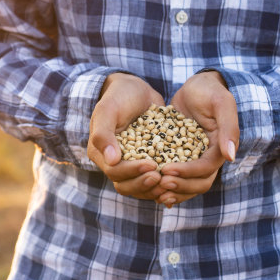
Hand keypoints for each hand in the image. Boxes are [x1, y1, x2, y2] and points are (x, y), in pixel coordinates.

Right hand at [87, 73, 165, 199]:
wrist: (136, 90)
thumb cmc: (119, 96)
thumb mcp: (108, 109)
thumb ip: (104, 133)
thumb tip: (111, 160)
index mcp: (101, 153)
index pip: (115, 172)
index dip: (132, 172)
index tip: (152, 165)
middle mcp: (114, 163)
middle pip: (127, 185)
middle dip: (144, 185)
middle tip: (162, 177)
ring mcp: (131, 164)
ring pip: (140, 187)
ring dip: (155, 188)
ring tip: (170, 182)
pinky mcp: (147, 162)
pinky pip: (154, 179)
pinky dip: (164, 182)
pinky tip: (178, 180)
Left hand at [157, 71, 238, 206]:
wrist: (195, 87)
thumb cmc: (209, 91)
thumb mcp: (221, 103)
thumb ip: (228, 128)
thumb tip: (230, 156)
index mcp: (219, 148)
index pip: (206, 169)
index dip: (188, 172)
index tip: (167, 170)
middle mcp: (207, 157)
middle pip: (198, 183)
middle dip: (180, 186)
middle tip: (159, 182)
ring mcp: (192, 158)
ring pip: (186, 183)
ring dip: (172, 190)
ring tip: (153, 190)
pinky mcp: (177, 155)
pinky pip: (173, 174)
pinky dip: (164, 183)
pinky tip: (148, 186)